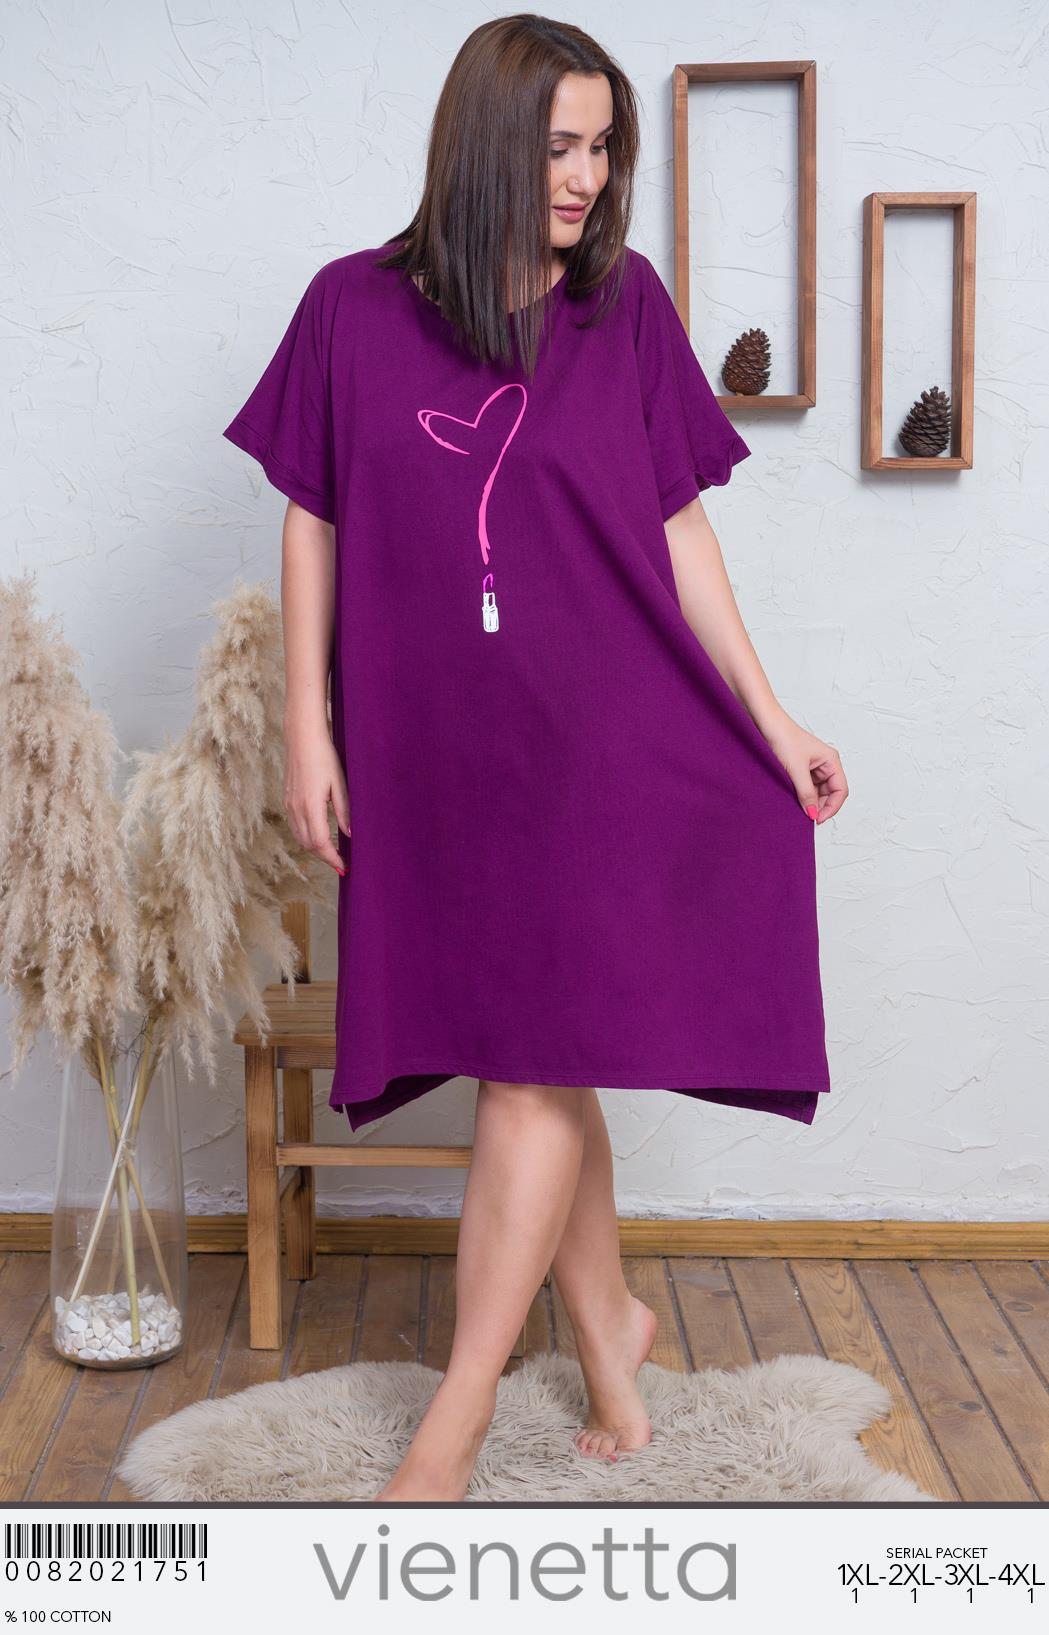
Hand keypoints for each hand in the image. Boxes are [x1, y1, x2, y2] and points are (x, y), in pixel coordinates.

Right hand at [282, 723, 350, 873]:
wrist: (302, 738)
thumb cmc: (324, 756)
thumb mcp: (340, 783)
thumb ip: (344, 810)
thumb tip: (350, 834)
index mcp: (311, 806)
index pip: (320, 843)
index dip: (332, 858)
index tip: (344, 867)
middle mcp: (296, 808)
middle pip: (308, 845)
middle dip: (325, 857)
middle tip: (341, 863)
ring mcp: (289, 805)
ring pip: (300, 838)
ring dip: (315, 849)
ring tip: (332, 853)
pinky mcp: (287, 800)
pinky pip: (295, 827)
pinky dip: (306, 837)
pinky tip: (318, 836)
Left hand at [763, 716, 847, 824]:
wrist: (766, 724)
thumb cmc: (784, 738)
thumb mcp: (796, 770)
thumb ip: (806, 793)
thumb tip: (813, 814)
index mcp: (831, 760)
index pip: (840, 790)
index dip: (832, 807)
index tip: (818, 819)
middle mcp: (826, 764)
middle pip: (830, 793)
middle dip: (820, 806)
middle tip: (807, 818)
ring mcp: (814, 767)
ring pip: (818, 792)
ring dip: (810, 802)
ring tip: (798, 809)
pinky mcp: (801, 769)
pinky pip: (807, 787)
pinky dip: (802, 796)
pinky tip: (793, 800)